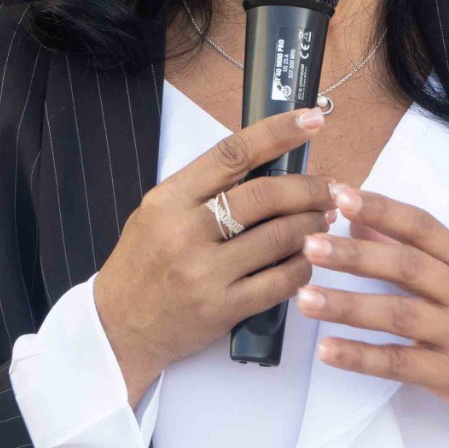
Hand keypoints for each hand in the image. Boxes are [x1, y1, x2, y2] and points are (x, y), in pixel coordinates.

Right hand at [92, 107, 335, 403]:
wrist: (118, 328)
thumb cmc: (143, 266)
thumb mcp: (158, 215)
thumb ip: (203, 191)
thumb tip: (266, 163)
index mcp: (169, 200)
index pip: (232, 154)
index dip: (278, 132)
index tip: (310, 120)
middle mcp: (186, 232)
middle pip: (265, 196)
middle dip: (309, 189)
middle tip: (330, 189)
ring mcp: (204, 273)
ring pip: (280, 238)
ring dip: (312, 226)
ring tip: (323, 221)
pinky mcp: (222, 309)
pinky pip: (281, 282)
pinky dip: (303, 266)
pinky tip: (307, 260)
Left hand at [296, 184, 448, 447]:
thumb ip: (415, 250)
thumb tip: (360, 219)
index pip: (421, 227)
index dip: (381, 209)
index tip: (341, 195)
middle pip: (405, 266)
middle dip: (355, 254)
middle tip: (311, 245)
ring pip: (398, 314)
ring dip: (348, 305)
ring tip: (305, 299)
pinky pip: (399, 363)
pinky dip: (361, 357)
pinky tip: (328, 350)